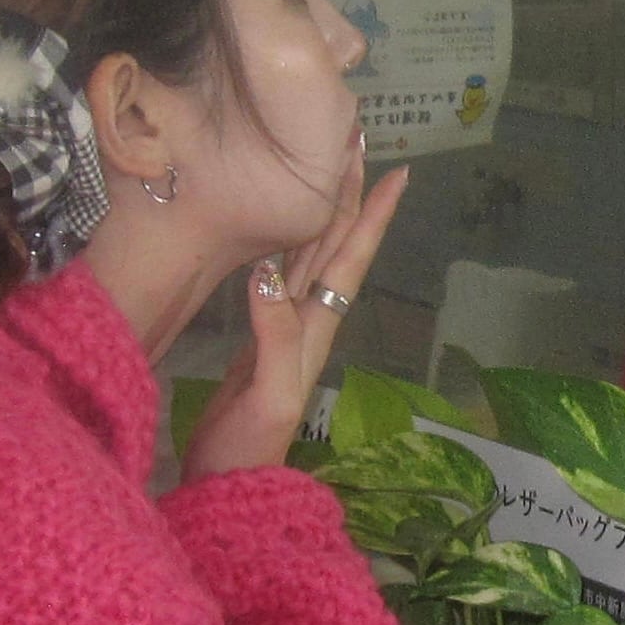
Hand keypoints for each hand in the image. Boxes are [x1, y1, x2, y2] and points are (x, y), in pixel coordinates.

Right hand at [182, 136, 408, 480]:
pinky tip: (283, 227)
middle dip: (350, 195)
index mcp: (316, 327)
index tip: (398, 172)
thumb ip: (274, 336)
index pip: (349, 259)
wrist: (226, 482)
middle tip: (356, 142)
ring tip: (329, 168)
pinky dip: (287, 242)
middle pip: (335, 245)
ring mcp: (285, 326)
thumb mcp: (269, 394)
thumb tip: (268, 272)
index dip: (372, 216)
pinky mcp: (258, 335)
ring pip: (310, 253)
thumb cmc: (248, 445)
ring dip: (324, 211)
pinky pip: (281, 272)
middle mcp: (308, 320)